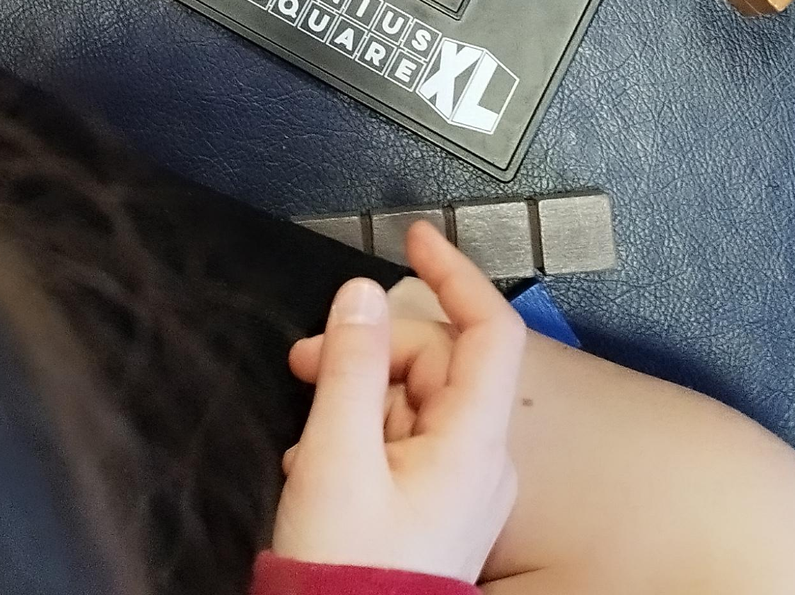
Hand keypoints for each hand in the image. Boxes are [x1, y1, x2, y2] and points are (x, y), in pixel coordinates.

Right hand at [276, 222, 523, 580]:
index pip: (489, 329)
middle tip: (305, 362)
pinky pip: (405, 444)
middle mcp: (480, 461)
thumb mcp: (335, 455)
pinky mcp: (436, 512)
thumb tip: (363, 295)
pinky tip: (320, 465)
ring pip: (413, 403)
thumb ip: (350, 365)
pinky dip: (362, 436)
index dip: (454, 273)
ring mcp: (461, 489)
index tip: (415, 235)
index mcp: (473, 441)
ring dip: (358, 397)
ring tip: (306, 435)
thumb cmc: (347, 573)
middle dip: (371, 348)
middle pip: (436, 364)